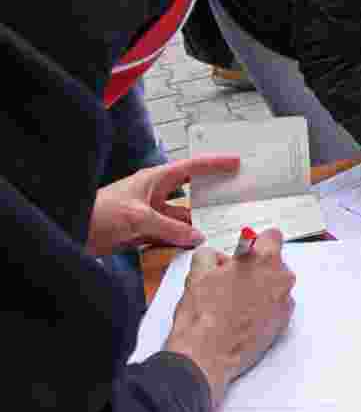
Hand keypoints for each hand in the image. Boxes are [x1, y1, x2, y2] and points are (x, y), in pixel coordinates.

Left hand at [87, 154, 241, 255]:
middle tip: (234, 198)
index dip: (214, 164)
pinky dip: (181, 241)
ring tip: (218, 231)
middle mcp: (155, 195)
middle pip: (190, 195)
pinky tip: (194, 248)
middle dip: (210, 197)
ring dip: (195, 227)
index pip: (191, 168)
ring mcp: (150, 214)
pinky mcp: (144, 232)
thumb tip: (197, 237)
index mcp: (155, 180)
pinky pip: (170, 235)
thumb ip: (171, 228)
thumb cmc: (101, 214)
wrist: (75, 232)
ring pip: (181, 219)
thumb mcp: (139, 218)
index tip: (235, 163)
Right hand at [164, 229, 295, 407]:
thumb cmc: (203, 314)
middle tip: (234, 279)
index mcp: (264, 260)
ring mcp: (284, 304)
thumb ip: (212, 255)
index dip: (256, 243)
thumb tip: (219, 258)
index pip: (272, 236)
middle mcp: (281, 280)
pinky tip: (243, 317)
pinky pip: (276, 307)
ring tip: (235, 302)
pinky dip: (264, 308)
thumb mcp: (199, 272)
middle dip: (257, 268)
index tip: (247, 251)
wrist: (206, 355)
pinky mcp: (282, 325)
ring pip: (276, 286)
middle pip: (274, 263)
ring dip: (261, 288)